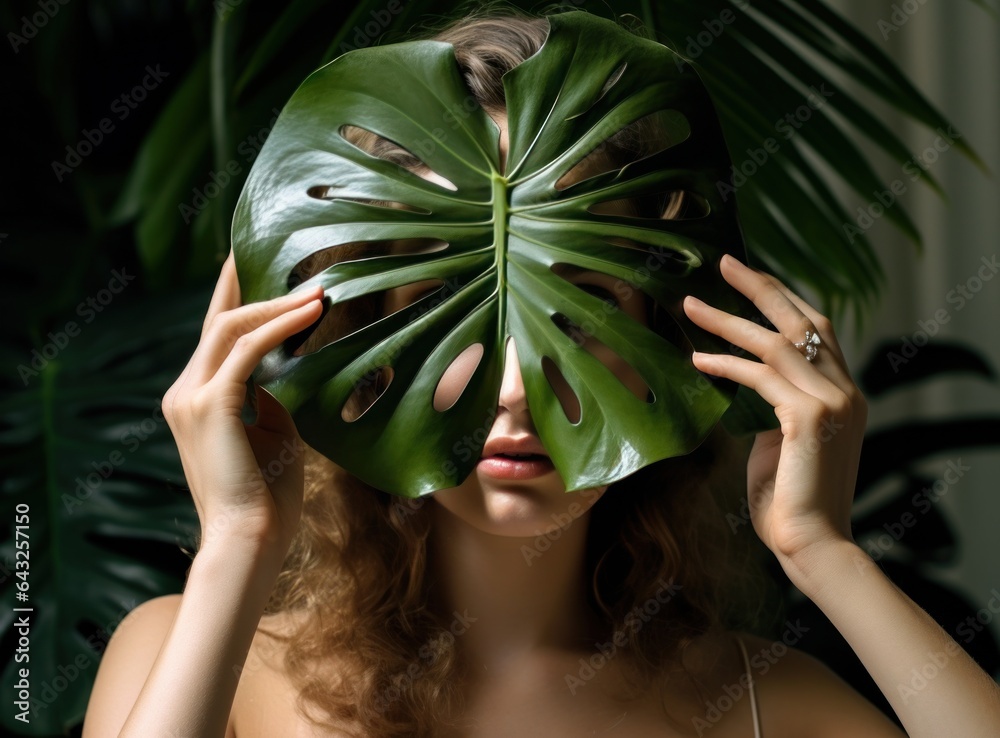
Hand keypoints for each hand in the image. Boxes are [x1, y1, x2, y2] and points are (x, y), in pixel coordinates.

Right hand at [162, 252, 324, 556]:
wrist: (251, 540)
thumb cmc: (268, 497)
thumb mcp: (274, 435)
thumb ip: (272, 397)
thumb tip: (290, 366)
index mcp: (197, 398)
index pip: (218, 337)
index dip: (238, 298)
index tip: (257, 264)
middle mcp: (184, 391)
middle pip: (218, 320)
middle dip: (244, 280)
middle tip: (269, 245)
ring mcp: (190, 396)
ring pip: (231, 328)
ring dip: (277, 303)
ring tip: (318, 287)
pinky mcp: (208, 405)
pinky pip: (245, 351)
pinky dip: (280, 326)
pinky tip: (311, 310)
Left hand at [682, 254, 867, 565]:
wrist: (810, 543)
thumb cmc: (787, 501)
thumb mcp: (779, 442)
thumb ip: (772, 409)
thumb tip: (745, 384)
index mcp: (843, 394)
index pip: (816, 330)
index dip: (782, 299)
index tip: (748, 277)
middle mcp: (845, 390)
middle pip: (803, 320)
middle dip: (762, 287)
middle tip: (725, 261)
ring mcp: (832, 401)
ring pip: (776, 342)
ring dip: (728, 320)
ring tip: (690, 305)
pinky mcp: (810, 417)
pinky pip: (759, 376)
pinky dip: (726, 363)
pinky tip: (696, 359)